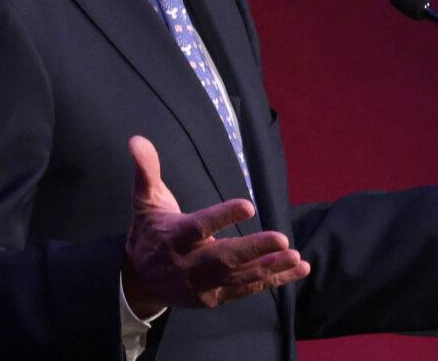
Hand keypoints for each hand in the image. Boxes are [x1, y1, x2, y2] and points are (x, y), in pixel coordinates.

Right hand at [122, 136, 310, 316]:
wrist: (137, 280)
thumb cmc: (150, 231)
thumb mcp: (145, 201)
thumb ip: (146, 171)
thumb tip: (137, 139)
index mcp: (174, 237)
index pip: (199, 227)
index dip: (222, 217)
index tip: (249, 205)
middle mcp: (188, 264)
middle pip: (223, 258)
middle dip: (253, 249)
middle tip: (282, 239)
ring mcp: (202, 284)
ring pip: (239, 277)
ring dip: (270, 267)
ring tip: (296, 256)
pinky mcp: (215, 297)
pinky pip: (247, 289)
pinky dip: (274, 280)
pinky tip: (299, 268)